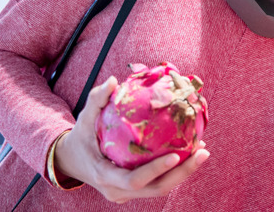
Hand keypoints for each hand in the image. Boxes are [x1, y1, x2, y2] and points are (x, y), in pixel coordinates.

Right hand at [54, 76, 209, 202]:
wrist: (70, 161)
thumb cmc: (81, 137)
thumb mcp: (84, 117)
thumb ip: (97, 99)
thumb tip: (113, 80)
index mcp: (104, 176)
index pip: (134, 180)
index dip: (156, 170)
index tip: (176, 156)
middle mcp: (117, 190)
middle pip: (156, 189)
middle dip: (182, 173)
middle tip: (202, 152)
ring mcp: (125, 193)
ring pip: (160, 189)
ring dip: (184, 172)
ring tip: (203, 151)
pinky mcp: (133, 191)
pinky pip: (157, 183)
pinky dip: (175, 170)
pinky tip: (191, 152)